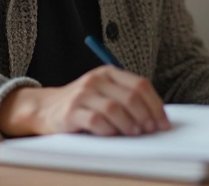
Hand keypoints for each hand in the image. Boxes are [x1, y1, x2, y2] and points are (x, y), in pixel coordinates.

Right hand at [0, 66, 170, 136]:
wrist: (45, 108)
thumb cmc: (82, 103)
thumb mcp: (104, 93)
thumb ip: (125, 99)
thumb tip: (155, 118)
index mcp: (109, 73)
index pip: (140, 85)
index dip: (156, 105)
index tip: (163, 122)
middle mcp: (96, 80)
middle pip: (130, 97)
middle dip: (146, 116)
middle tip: (150, 130)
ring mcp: (83, 94)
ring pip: (115, 109)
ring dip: (129, 124)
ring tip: (134, 134)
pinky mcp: (71, 111)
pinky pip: (96, 121)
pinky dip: (108, 130)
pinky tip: (112, 135)